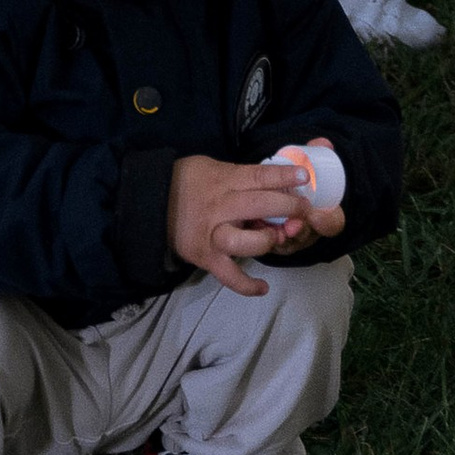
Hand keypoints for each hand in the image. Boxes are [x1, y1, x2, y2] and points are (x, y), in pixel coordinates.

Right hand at [167, 150, 340, 295]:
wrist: (150, 203)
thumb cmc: (186, 181)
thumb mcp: (212, 167)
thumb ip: (239, 175)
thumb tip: (274, 179)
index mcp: (223, 181)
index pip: (258, 176)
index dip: (283, 176)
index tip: (304, 177)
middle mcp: (220, 207)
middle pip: (259, 205)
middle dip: (288, 207)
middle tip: (304, 209)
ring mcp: (212, 234)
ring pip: (245, 241)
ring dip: (266, 240)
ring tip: (277, 238)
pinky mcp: (206, 257)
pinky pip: (228, 275)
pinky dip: (246, 285)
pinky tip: (263, 287)